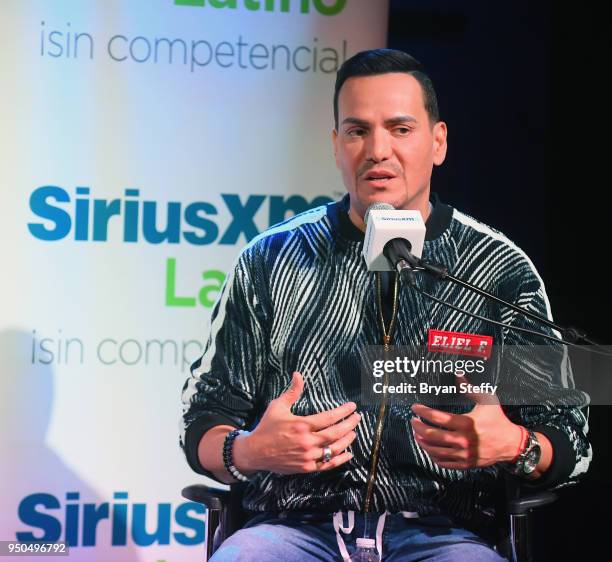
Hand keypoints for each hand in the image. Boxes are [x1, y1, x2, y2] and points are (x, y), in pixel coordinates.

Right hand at [234, 372, 359, 474]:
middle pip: (335, 433)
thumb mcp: (278, 406)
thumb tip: (298, 374)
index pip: (329, 417)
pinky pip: (327, 465)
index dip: (343, 412)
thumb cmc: (267, 427)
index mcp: (301, 425)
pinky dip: (340, 459)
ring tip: (354, 433)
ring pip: (334, 449)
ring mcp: (308, 456)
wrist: (255, 452)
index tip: (352, 407)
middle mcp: (307, 441)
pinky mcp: (306, 467)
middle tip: (357, 418)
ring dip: (347, 441)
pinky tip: (348, 453)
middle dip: (349, 425)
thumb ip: (292, 391)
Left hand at [410, 374, 522, 469]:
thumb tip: (458, 374)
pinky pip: (443, 462)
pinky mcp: (465, 464)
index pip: (437, 417)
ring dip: (422, 442)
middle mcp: (463, 440)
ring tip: (417, 434)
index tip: (415, 408)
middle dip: (418, 427)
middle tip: (413, 421)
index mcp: (466, 423)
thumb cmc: (498, 420)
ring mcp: (463, 454)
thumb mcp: (487, 400)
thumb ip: (470, 388)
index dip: (423, 412)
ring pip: (435, 450)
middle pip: (432, 435)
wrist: (511, 444)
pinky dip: (432, 455)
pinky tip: (428, 448)